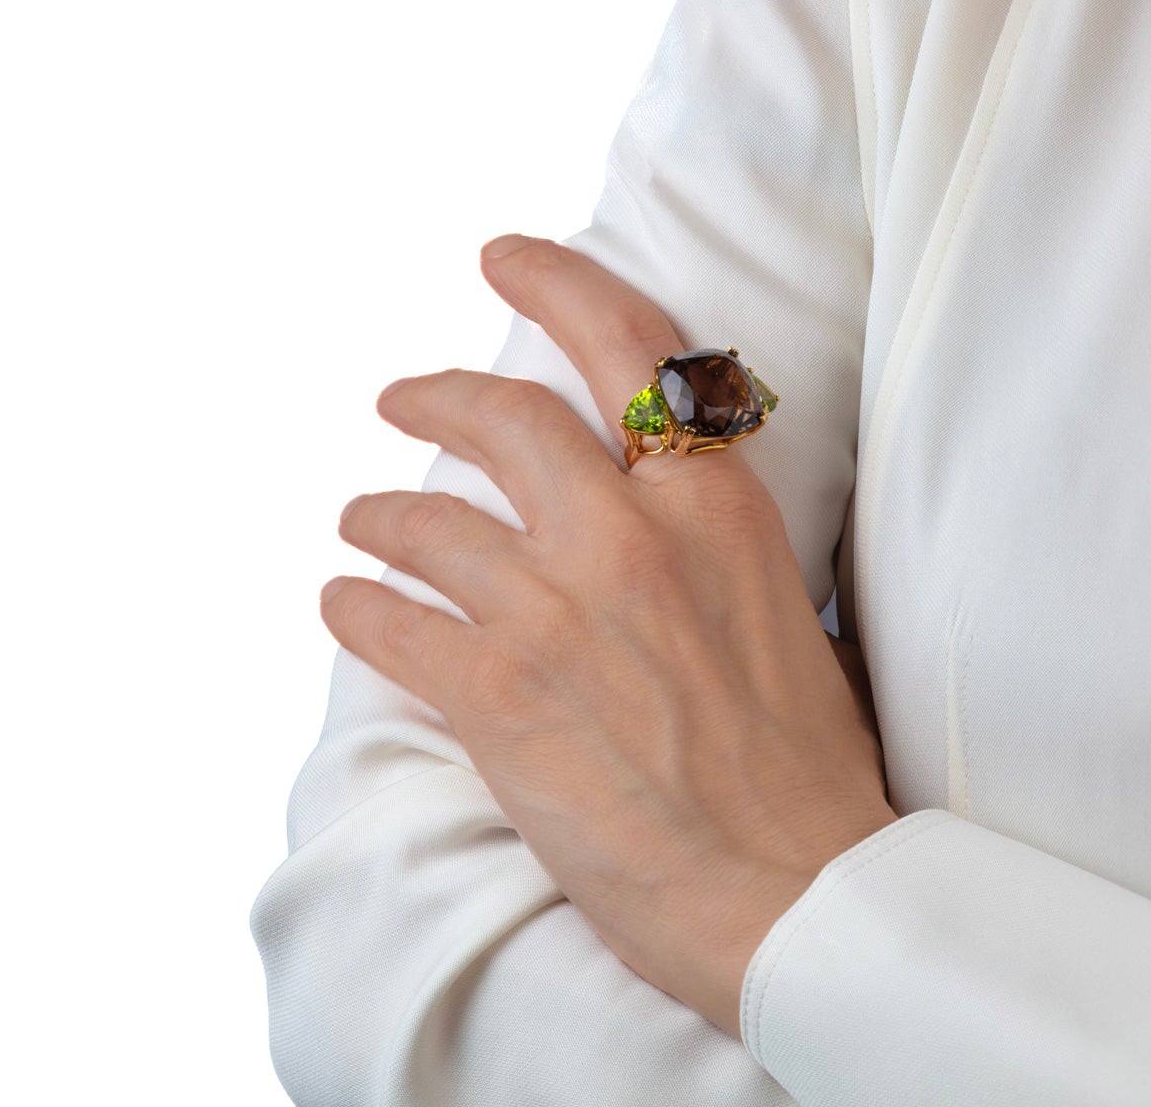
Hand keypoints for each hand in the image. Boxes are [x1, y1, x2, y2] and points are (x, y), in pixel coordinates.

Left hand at [319, 234, 894, 1037]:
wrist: (798, 893)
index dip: (554, 283)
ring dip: (376, 517)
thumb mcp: (791, 610)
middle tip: (397, 398)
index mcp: (715, 507)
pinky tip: (343, 605)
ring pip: (425, 522)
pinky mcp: (498, 697)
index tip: (501, 258)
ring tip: (358, 525)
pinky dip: (356, 607)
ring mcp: (556, 613)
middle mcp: (630, 538)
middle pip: (501, 417)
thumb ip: (717, 543)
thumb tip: (671, 514)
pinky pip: (390, 623)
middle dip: (432, 398)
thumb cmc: (806, 773)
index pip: (629, 346)